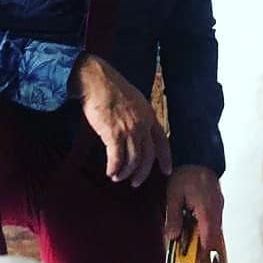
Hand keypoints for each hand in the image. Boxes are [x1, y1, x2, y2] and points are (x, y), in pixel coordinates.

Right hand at [70, 53, 171, 186]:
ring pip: (133, 160)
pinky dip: (114, 168)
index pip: (163, 141)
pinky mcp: (113, 134)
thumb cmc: (110, 87)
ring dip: (125, 172)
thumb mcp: (133, 99)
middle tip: (135, 183)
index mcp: (149, 115)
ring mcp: (129, 129)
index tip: (166, 171)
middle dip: (142, 173)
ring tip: (117, 177)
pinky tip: (110, 172)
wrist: (95, 79)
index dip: (166, 158)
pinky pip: (117, 158)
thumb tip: (136, 130)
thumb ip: (138, 115)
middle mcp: (142, 124)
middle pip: (148, 156)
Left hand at [164, 165, 222, 249]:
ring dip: (202, 236)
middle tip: (186, 250)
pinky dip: (204, 226)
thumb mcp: (173, 195)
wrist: (197, 157)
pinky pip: (213, 221)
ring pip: (214, 230)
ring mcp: (219, 207)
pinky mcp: (217, 204)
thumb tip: (172, 237)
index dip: (202, 252)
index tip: (192, 261)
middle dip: (200, 245)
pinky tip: (192, 223)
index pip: (209, 238)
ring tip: (186, 236)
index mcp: (207, 209)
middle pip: (213, 237)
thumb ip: (173, 217)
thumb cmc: (185, 174)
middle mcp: (217, 210)